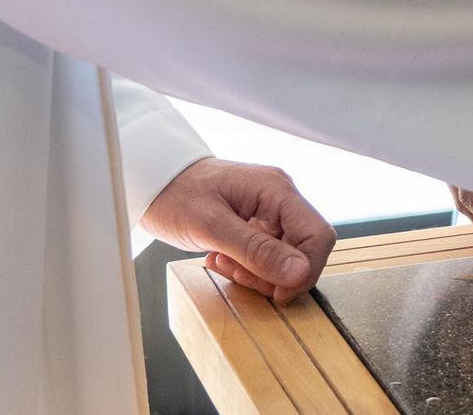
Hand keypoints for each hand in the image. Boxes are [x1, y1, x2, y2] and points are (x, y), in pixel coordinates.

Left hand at [139, 158, 335, 305]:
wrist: (154, 180)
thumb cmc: (176, 194)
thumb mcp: (210, 226)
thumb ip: (256, 250)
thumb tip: (300, 273)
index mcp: (276, 189)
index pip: (318, 236)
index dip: (304, 271)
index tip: (275, 293)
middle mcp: (280, 196)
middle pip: (305, 249)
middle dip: (276, 274)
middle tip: (238, 275)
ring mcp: (271, 209)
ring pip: (287, 256)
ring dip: (259, 272)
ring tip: (225, 264)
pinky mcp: (259, 221)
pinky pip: (269, 253)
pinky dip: (250, 266)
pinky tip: (224, 259)